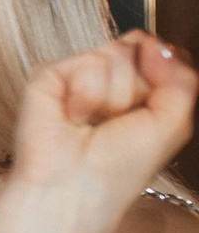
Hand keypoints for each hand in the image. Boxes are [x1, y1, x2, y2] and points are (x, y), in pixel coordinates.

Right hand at [5, 31, 194, 213]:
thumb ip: (182, 76)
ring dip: (113, 98)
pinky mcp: (49, 76)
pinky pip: (87, 62)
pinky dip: (87, 95)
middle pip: (139, 48)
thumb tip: (154, 43)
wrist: (73, 188)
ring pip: (116, 53)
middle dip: (138, 89)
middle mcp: (107, 79)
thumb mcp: (174, 123)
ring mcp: (77, 75)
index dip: (163, 71)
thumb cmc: (118, 169)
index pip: (159, 52)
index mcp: (137, 89)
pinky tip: (72, 117)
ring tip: (91, 124)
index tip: (149, 107)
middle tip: (116, 121)